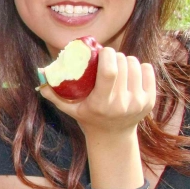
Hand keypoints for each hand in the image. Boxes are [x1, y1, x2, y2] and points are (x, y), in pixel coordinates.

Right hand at [40, 47, 155, 138]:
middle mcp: (122, 103)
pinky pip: (148, 71)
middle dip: (114, 56)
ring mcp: (138, 102)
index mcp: (101, 103)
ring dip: (126, 60)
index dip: (107, 55)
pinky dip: (140, 67)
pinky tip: (131, 71)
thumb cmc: (88, 118)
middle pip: (123, 64)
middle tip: (107, 59)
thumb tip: (40, 74)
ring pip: (135, 64)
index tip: (102, 51)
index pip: (110, 71)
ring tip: (118, 65)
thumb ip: (54, 93)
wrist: (112, 137)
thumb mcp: (69, 109)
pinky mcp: (149, 101)